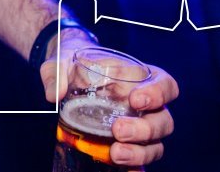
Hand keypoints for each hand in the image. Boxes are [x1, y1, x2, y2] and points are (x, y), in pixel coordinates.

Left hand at [41, 33, 178, 166]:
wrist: (69, 79)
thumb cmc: (74, 66)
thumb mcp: (62, 60)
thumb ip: (57, 71)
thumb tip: (54, 95)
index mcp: (140, 79)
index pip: (166, 85)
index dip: (158, 94)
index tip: (136, 100)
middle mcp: (147, 106)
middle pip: (163, 120)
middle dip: (144, 129)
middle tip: (118, 130)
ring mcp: (139, 127)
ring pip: (155, 144)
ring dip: (139, 152)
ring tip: (115, 154)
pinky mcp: (128, 145)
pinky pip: (140, 160)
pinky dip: (136, 168)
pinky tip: (124, 171)